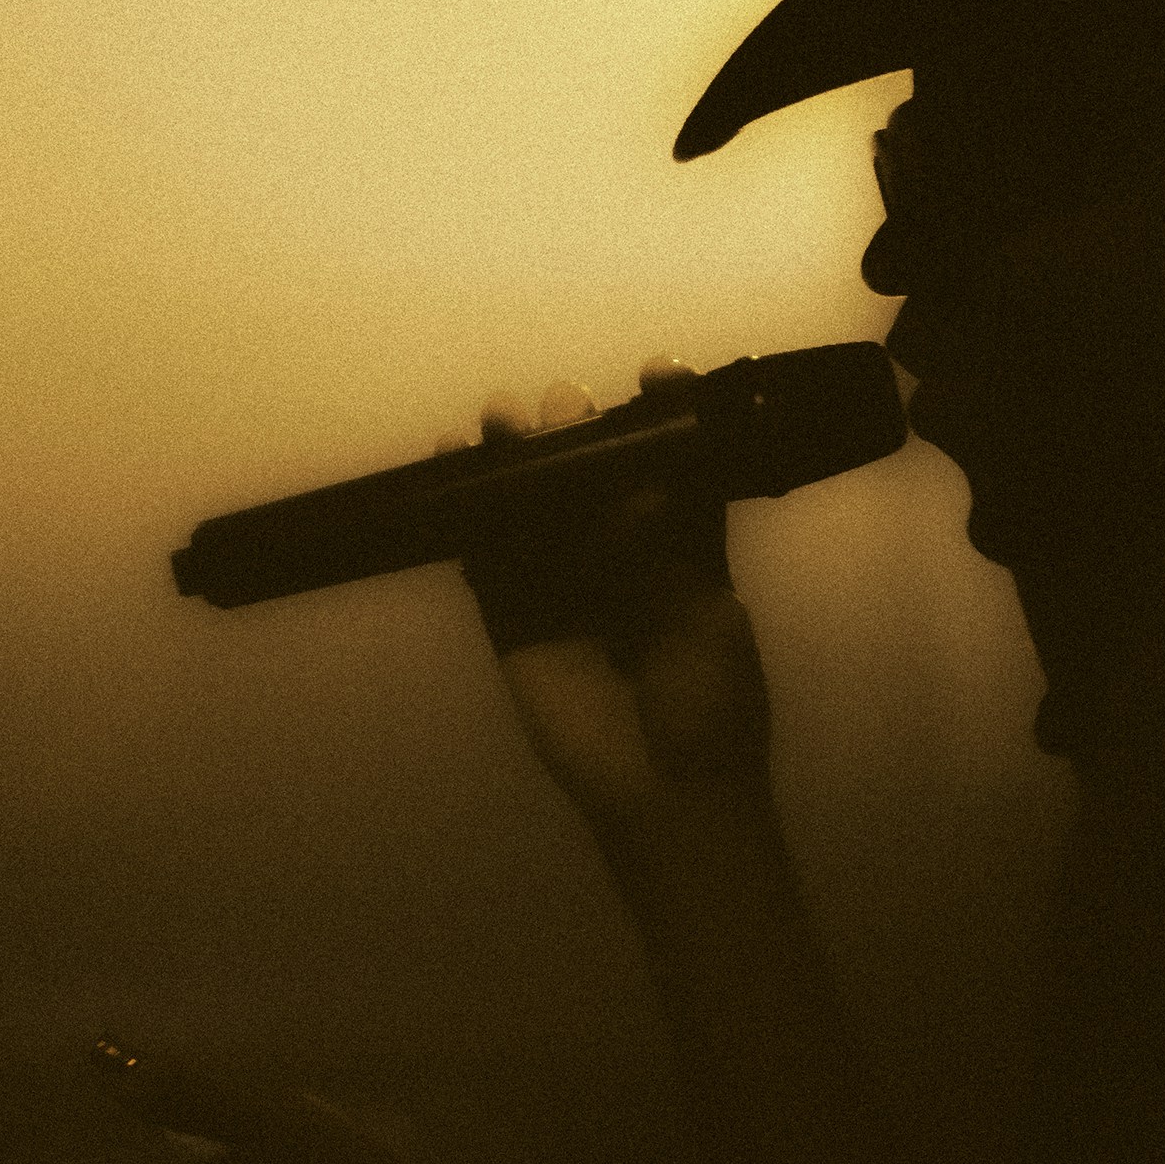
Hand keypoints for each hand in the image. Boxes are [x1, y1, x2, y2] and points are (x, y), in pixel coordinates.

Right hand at [459, 361, 772, 826]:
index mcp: (686, 544)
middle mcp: (622, 549)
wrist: (667, 790)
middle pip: (593, 467)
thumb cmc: (710, 704)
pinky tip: (454, 456)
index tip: (659, 373)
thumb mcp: (708, 614)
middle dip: (578, 424)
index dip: (664, 412)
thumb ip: (669, 550)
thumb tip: (632, 487)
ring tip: (502, 417)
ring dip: (516, 449)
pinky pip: (485, 547)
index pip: (672, 460)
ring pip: (533, 496)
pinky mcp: (513, 609)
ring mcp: (564, 576)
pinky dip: (466, 503)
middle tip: (566, 410)